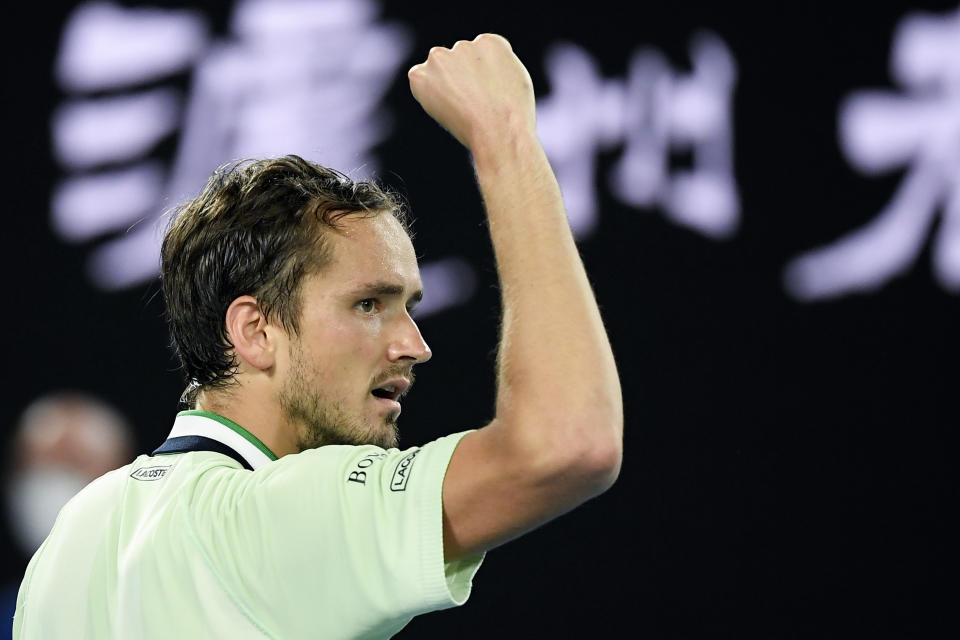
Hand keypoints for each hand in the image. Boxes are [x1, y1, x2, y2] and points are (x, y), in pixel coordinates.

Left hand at [408, 34, 536, 150]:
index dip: (483, 83)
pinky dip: (427, 96)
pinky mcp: (421, 74)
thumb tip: (477, 72)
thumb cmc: (513, 114)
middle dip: (461, 82)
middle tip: (473, 107)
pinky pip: (419, 82)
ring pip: (438, 73)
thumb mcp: (516, 81)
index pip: (479, 58)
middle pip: (457, 64)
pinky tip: (447, 109)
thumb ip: (495, 67)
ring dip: (444, 87)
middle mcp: (464, 44)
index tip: (489, 98)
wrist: (499, 130)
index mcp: (490, 43)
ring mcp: (440, 57)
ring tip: (461, 110)